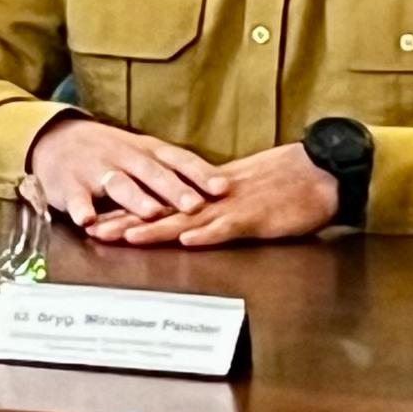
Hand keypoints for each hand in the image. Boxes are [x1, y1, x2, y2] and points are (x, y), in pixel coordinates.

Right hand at [24, 113, 226, 228]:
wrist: (56, 139)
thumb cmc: (111, 152)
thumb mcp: (144, 154)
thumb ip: (175, 171)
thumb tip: (222, 188)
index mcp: (146, 151)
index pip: (178, 160)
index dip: (200, 174)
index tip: (223, 188)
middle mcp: (124, 157)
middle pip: (152, 172)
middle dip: (173, 188)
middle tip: (194, 204)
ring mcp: (96, 170)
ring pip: (119, 184)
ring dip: (136, 198)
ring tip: (151, 212)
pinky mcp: (70, 185)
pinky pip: (77, 198)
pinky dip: (82, 209)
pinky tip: (88, 221)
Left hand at [88, 140, 339, 247]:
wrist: (319, 170)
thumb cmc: (284, 182)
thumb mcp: (239, 192)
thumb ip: (212, 204)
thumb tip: (187, 219)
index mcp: (206, 193)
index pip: (159, 203)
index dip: (126, 212)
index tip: (96, 219)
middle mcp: (212, 199)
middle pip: (163, 211)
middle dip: (126, 221)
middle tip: (93, 230)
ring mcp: (233, 207)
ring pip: (188, 219)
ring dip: (156, 228)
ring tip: (126, 235)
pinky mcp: (257, 217)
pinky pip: (229, 227)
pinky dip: (208, 234)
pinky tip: (188, 241)